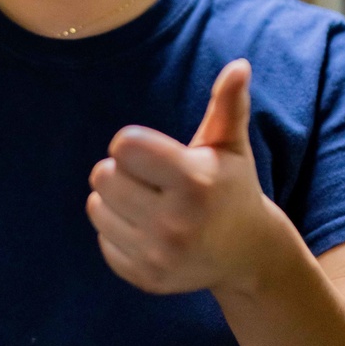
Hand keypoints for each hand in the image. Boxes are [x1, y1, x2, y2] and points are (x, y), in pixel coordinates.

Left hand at [86, 60, 274, 295]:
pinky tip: (145, 231)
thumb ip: (229, 106)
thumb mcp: (231, 146)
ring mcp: (160, 255)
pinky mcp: (147, 279)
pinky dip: (117, 232)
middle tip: (147, 180)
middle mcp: (177, 222)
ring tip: (144, 203)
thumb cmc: (231, 188)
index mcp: (195, 181)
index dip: (133, 144)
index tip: (153, 155)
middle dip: (119, 171)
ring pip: (96, 208)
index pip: (124, 146)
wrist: (248, 254)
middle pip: (102, 176)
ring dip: (113, 201)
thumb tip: (239, 66)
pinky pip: (103, 241)